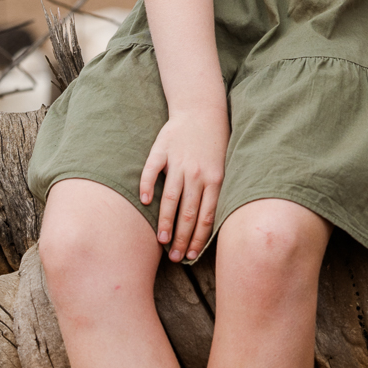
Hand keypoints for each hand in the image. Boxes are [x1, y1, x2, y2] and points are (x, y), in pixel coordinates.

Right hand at [139, 105, 230, 263]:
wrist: (201, 110)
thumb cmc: (214, 144)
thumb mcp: (222, 168)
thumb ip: (214, 193)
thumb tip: (208, 225)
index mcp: (215, 179)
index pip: (206, 216)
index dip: (198, 238)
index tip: (191, 256)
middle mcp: (198, 173)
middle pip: (189, 212)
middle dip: (182, 238)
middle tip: (175, 257)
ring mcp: (179, 162)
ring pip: (171, 197)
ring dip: (166, 221)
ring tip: (162, 240)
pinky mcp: (162, 150)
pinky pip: (153, 170)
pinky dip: (147, 185)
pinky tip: (145, 202)